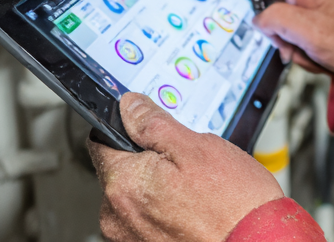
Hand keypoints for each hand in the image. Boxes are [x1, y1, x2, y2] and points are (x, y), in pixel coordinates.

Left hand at [90, 92, 283, 241]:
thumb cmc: (233, 205)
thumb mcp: (196, 147)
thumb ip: (154, 123)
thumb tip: (130, 106)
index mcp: (123, 184)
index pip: (101, 140)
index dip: (127, 127)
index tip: (148, 127)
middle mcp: (117, 216)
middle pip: (121, 171)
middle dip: (148, 160)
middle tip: (185, 161)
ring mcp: (130, 238)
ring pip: (136, 196)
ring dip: (158, 187)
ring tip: (194, 190)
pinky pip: (147, 220)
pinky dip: (165, 211)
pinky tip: (192, 209)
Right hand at [202, 0, 333, 75]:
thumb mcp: (308, 32)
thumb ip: (277, 19)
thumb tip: (260, 18)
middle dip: (263, 19)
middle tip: (277, 36)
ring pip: (270, 9)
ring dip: (277, 31)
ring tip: (296, 47)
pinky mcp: (305, 4)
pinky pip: (281, 17)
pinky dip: (284, 34)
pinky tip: (297, 47)